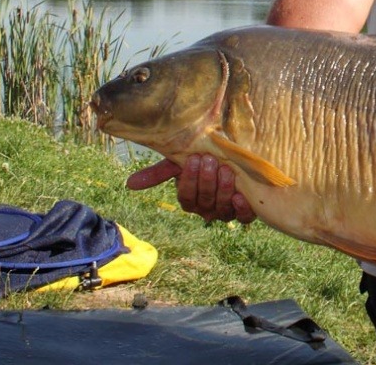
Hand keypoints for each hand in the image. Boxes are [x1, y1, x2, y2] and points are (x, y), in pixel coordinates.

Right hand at [126, 154, 256, 223]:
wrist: (237, 158)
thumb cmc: (208, 159)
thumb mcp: (183, 162)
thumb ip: (159, 173)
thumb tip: (129, 184)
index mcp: (191, 200)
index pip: (186, 197)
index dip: (189, 181)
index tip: (194, 159)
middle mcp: (207, 210)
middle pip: (204, 202)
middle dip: (207, 181)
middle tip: (211, 161)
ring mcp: (227, 212)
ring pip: (222, 209)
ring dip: (224, 190)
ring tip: (226, 170)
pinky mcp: (246, 212)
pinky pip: (244, 217)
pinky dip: (242, 208)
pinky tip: (242, 195)